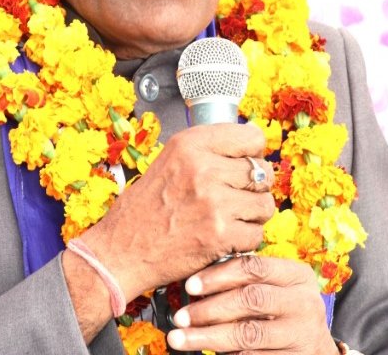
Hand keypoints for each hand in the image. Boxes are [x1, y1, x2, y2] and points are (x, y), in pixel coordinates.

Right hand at [80, 122, 274, 300]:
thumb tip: (251, 149)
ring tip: (229, 218)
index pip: (251, 137)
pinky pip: (256, 234)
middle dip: (255, 187)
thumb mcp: (169, 160)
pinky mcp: (220, 235)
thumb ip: (208, 151)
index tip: (245, 163)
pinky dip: (244, 240)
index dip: (253, 152)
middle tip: (236, 197)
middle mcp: (203, 168)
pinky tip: (223, 237)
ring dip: (252, 215)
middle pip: (262, 171)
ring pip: (265, 204)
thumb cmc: (144, 208)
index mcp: (190, 144)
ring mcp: (214, 203)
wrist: (122, 250)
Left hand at [166, 255, 338, 353]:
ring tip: (180, 339)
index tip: (189, 286)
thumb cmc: (283, 310)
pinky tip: (207, 353)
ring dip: (209, 337)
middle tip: (180, 317)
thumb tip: (196, 284)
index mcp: (298, 276)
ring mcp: (303, 334)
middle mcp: (305, 303)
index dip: (218, 275)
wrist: (314, 348)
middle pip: (251, 299)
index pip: (254, 267)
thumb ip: (245, 281)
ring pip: (249, 334)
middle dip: (210, 309)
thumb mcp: (275, 288)